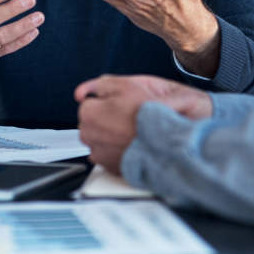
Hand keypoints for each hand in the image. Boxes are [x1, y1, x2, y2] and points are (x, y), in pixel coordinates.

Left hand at [74, 74, 212, 173]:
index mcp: (90, 114)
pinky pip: (108, 155)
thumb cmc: (152, 112)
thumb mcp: (127, 85)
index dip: (107, 103)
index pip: (88, 105)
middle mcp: (91, 137)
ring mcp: (100, 155)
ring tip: (132, 130)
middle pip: (91, 124)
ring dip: (109, 135)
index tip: (122, 105)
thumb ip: (98, 85)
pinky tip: (133, 143)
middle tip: (129, 116)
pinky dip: (117, 150)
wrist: (172, 141)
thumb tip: (80, 93)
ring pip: (98, 140)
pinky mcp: (111, 168)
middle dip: (105, 119)